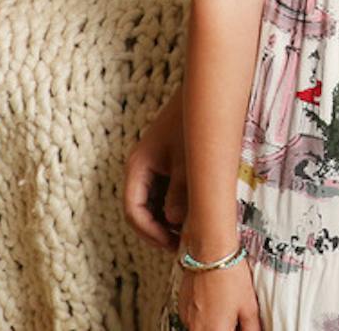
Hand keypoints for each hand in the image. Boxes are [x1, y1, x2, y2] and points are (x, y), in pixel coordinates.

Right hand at [123, 94, 187, 249]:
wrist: (204, 93)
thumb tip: (175, 222)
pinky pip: (165, 190)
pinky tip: (196, 211)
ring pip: (155, 201)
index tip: (173, 245)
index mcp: (138, 167)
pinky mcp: (166, 161)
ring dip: (169, 218)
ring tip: (192, 231)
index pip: (134, 211)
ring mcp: (153, 165)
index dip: (151, 233)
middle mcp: (140, 168)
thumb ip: (180, 193)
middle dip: (160, 229)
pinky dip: (176, 203)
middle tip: (185, 244)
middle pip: (142, 210)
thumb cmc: (194, 123)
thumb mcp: (188, 161)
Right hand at [179, 261, 259, 330]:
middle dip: (225, 327)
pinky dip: (204, 316)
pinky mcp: (181, 306)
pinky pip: (193, 319)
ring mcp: (186, 317)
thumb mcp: (249, 305)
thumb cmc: (229, 274)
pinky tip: (214, 302)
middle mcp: (197, 327)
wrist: (211, 251)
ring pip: (201, 329)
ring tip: (225, 308)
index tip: (240, 326)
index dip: (235, 330)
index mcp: (215, 330)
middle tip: (234, 319)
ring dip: (213, 324)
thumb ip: (251, 326)